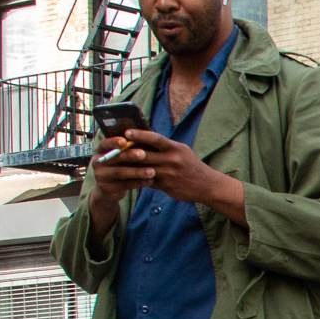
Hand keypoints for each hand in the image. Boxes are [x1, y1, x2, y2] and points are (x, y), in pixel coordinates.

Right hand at [88, 129, 156, 242]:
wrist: (110, 188)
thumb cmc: (121, 165)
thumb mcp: (121, 155)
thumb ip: (128, 147)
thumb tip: (145, 135)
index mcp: (101, 150)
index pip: (104, 143)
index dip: (113, 141)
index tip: (125, 140)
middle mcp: (98, 161)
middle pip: (114, 157)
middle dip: (130, 155)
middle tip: (143, 154)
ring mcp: (100, 175)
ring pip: (120, 172)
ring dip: (137, 171)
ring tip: (152, 171)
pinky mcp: (107, 188)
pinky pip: (125, 185)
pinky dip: (139, 182)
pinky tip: (150, 181)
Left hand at [105, 127, 244, 221]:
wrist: (206, 185)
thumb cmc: (191, 165)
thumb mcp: (181, 151)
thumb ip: (164, 146)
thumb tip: (144, 139)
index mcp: (175, 148)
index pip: (155, 139)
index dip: (140, 135)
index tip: (126, 132)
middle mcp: (172, 160)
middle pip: (144, 155)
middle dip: (128, 152)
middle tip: (113, 148)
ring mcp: (168, 174)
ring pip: (143, 169)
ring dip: (129, 166)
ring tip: (116, 162)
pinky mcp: (166, 186)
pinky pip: (147, 181)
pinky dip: (137, 178)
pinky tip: (127, 176)